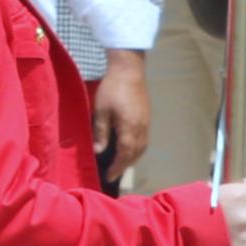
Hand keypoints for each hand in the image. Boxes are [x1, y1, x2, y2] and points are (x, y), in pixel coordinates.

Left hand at [92, 52, 149, 176]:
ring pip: (142, 147)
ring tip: (121, 164)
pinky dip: (137, 149)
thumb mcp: (101, 110)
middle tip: (114, 174)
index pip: (124, 154)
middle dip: (125, 166)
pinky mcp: (147, 117)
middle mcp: (141, 128)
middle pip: (135, 154)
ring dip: (132, 158)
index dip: (117, 167)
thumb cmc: (112, 88)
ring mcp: (146, 122)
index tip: (109, 176)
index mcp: (129, 128)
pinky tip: (129, 148)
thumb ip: (101, 132)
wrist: (129, 69)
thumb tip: (99, 151)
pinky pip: (144, 140)